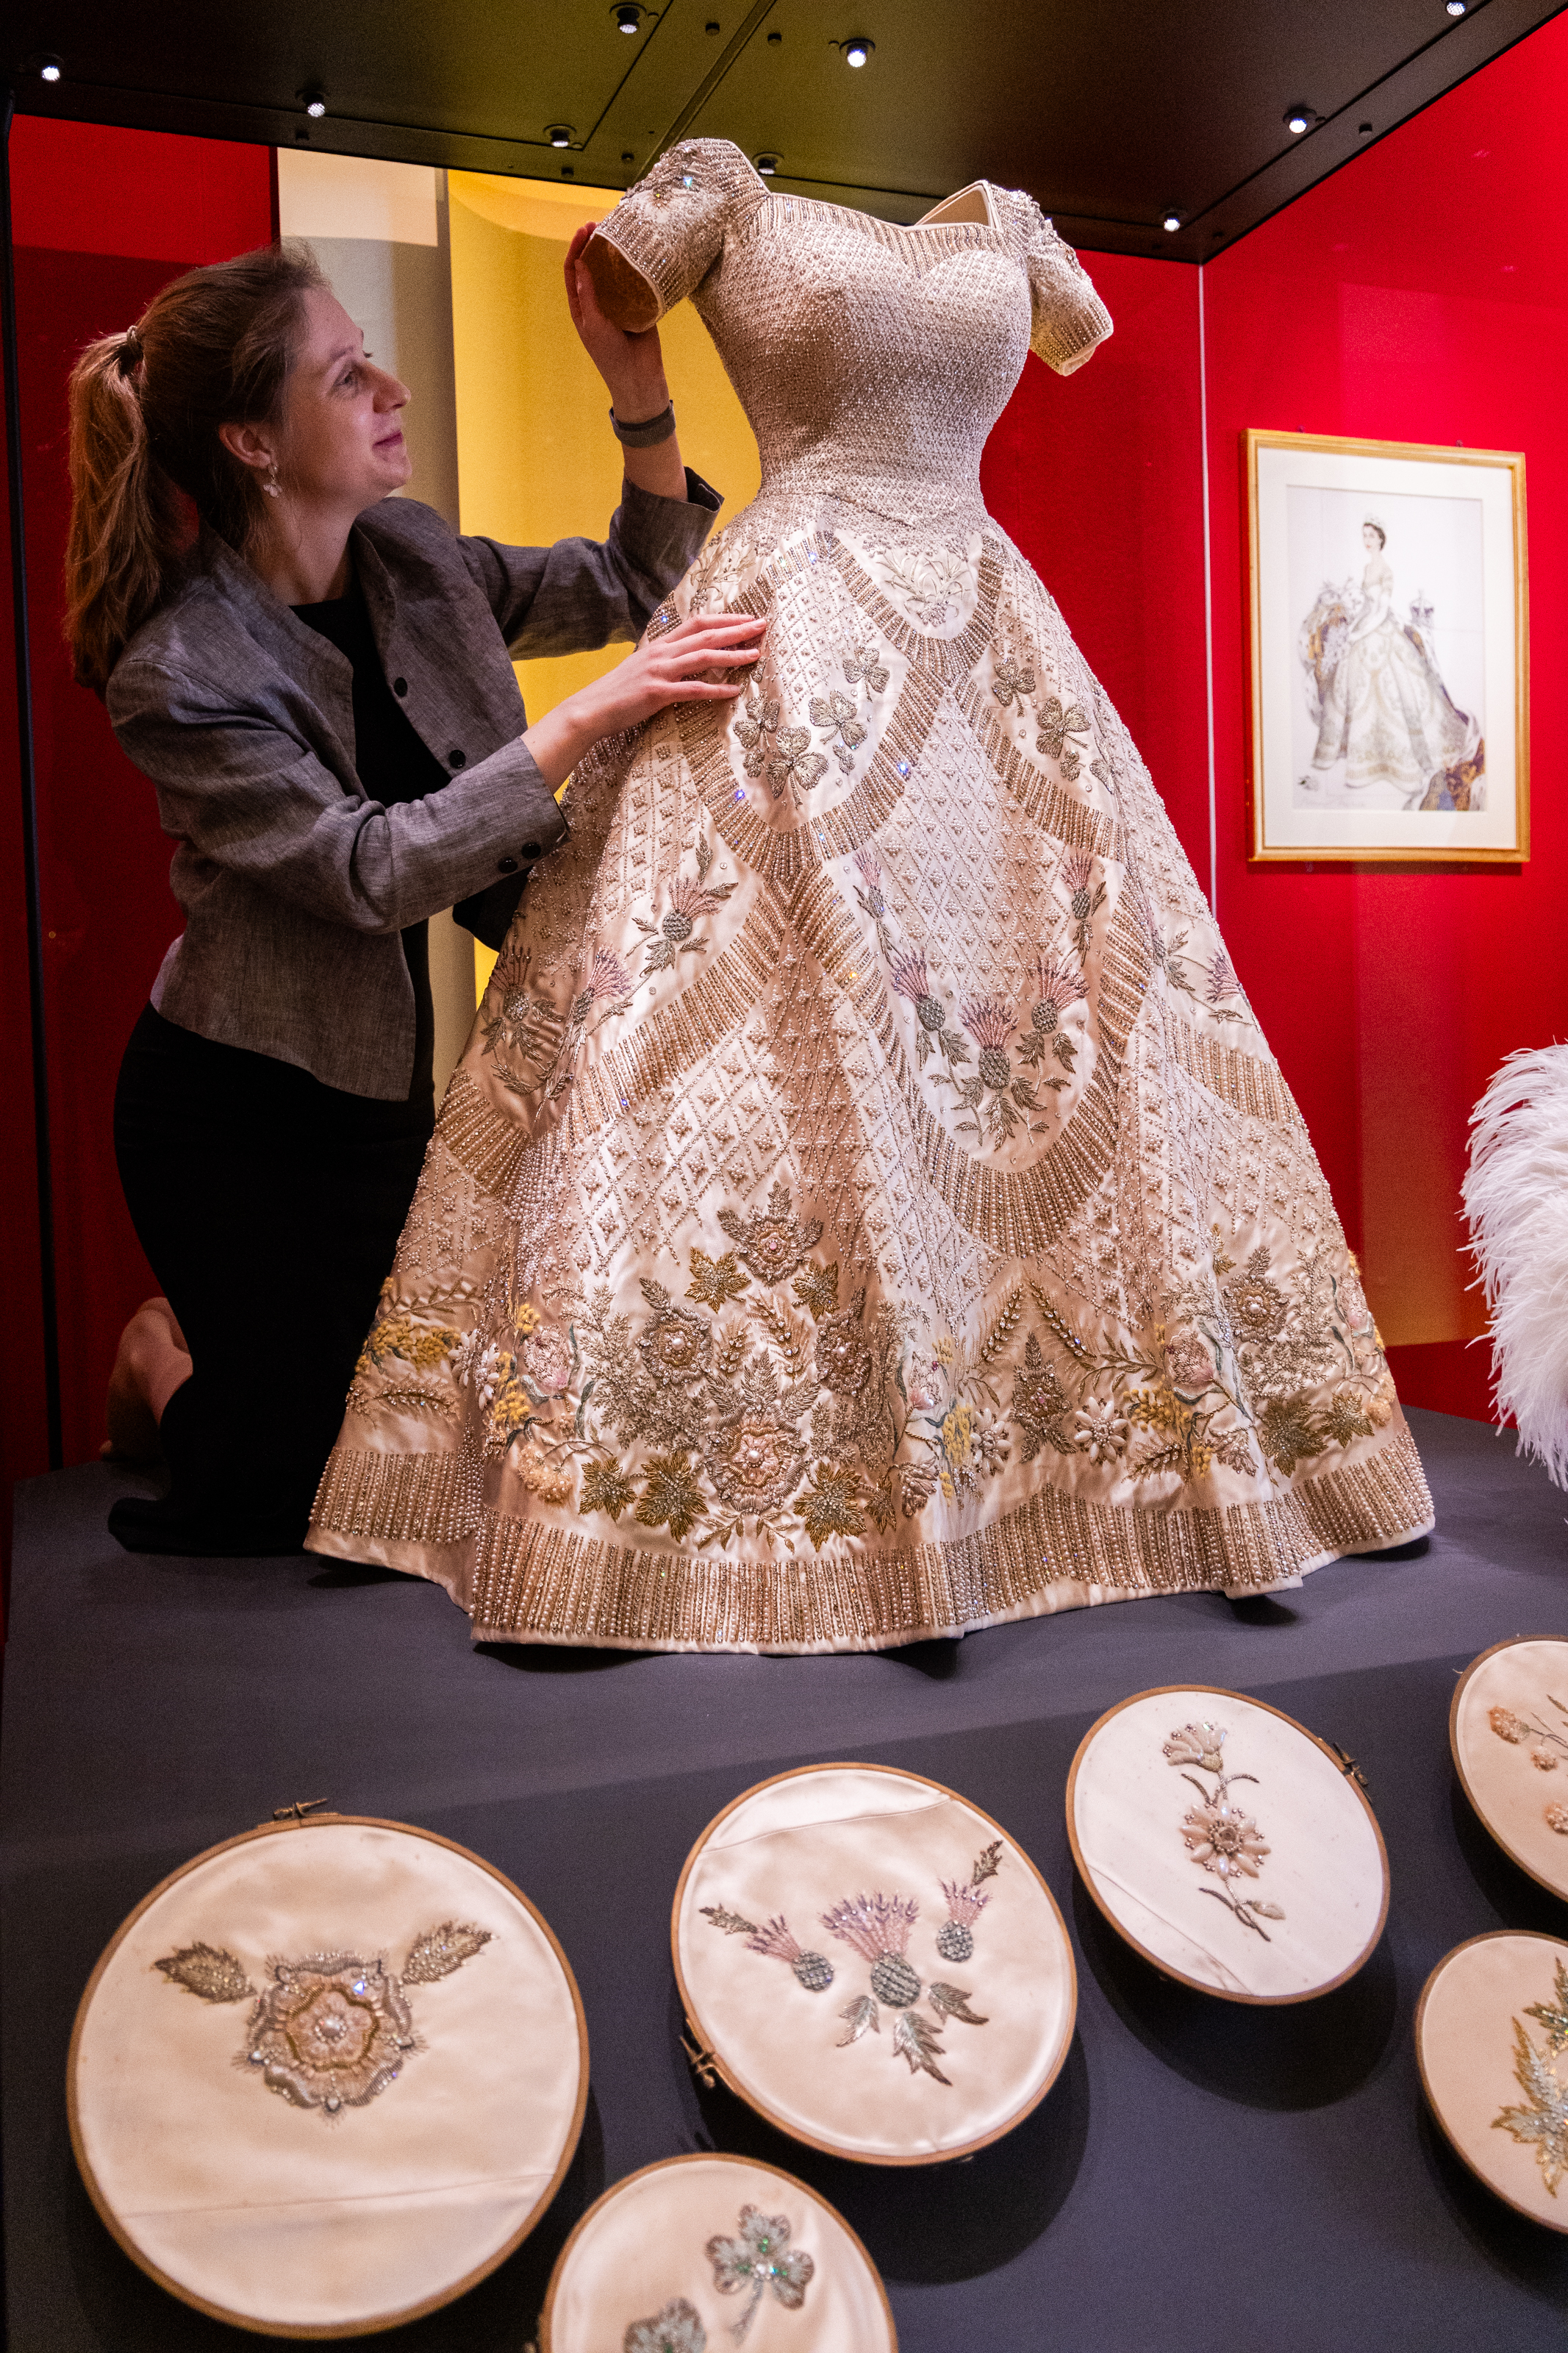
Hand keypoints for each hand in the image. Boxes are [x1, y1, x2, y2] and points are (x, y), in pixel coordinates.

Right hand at [522, 614, 767, 790]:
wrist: (591, 708)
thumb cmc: (619, 692)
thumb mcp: (643, 667)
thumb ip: (665, 660)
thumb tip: (687, 658)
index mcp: (660, 645)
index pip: (698, 623)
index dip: (725, 619)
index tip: (747, 618)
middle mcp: (662, 653)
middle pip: (706, 635)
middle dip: (737, 629)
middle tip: (762, 625)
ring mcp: (659, 672)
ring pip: (703, 657)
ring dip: (732, 655)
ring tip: (755, 654)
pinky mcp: (657, 694)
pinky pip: (692, 690)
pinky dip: (715, 690)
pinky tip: (733, 691)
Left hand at [564, 223, 667, 422]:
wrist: (639, 378)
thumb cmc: (610, 356)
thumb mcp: (594, 324)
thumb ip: (587, 294)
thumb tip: (580, 263)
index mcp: (581, 305)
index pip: (574, 270)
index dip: (576, 248)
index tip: (585, 230)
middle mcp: (598, 300)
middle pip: (593, 264)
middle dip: (595, 243)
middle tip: (602, 224)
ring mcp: (618, 301)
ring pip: (614, 270)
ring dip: (616, 251)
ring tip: (620, 232)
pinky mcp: (639, 304)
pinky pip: (635, 280)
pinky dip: (636, 265)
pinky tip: (640, 251)